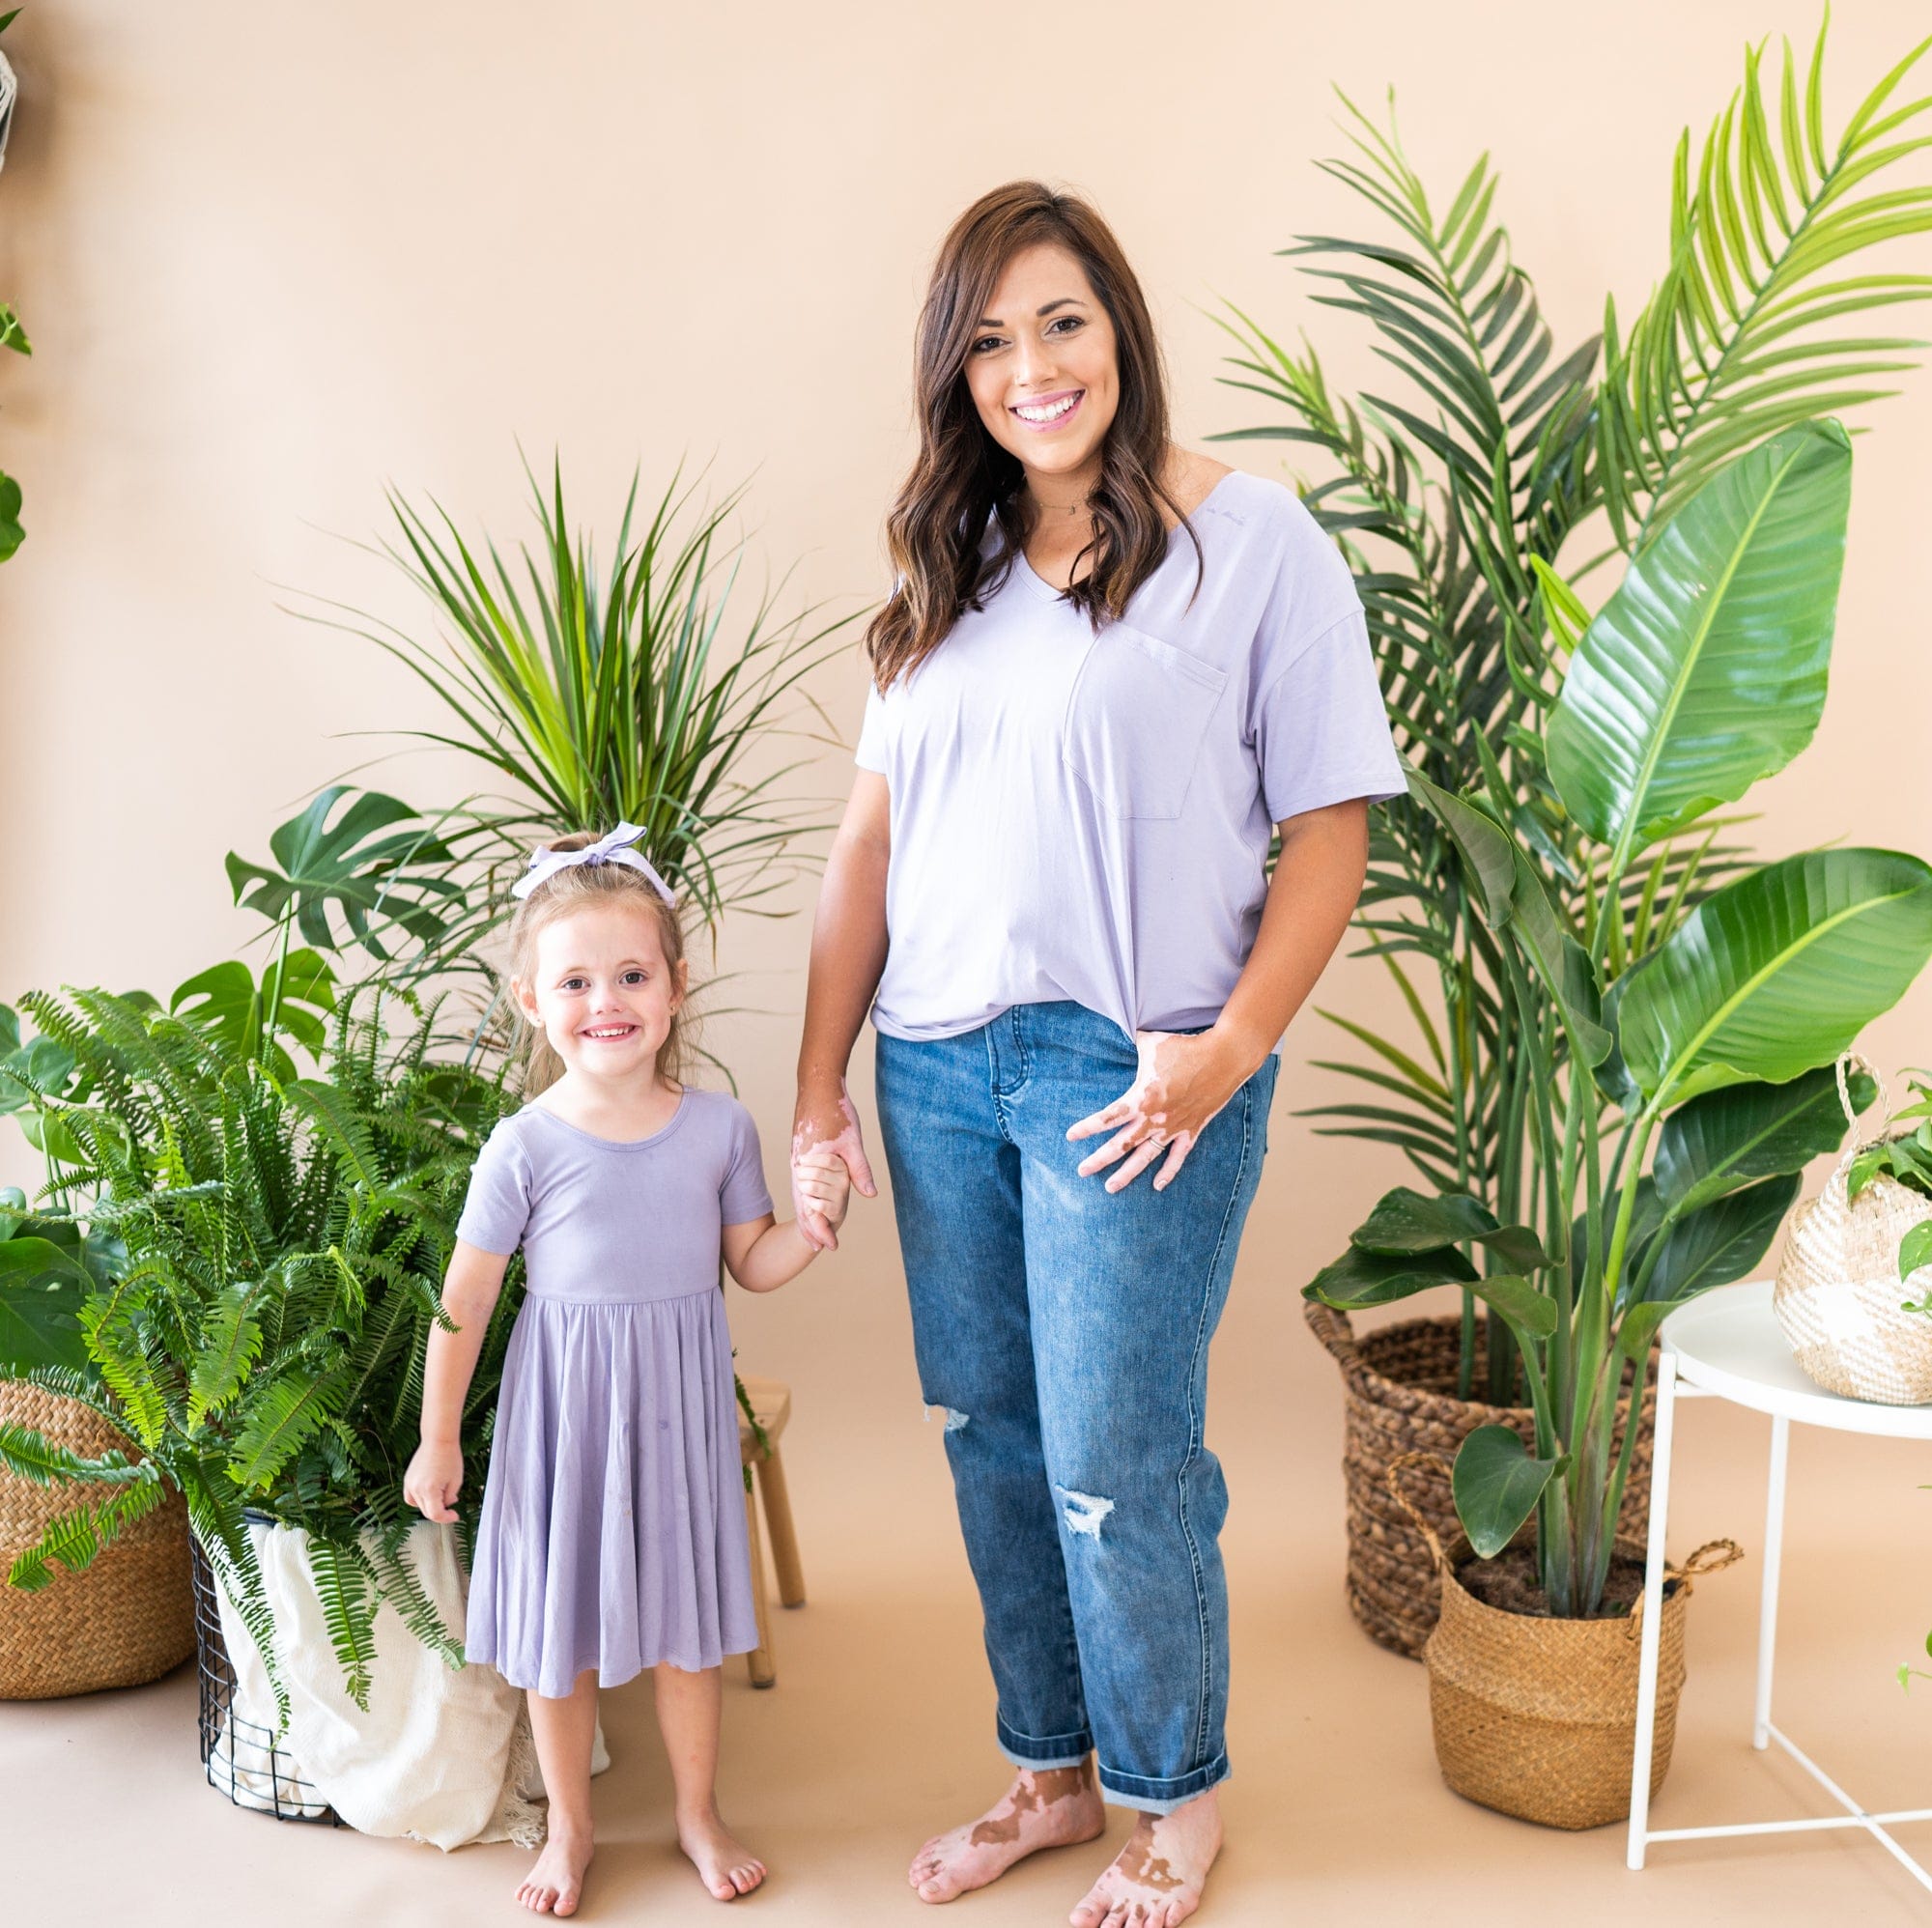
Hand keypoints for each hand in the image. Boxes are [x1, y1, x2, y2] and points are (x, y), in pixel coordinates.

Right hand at [402, 1439, 462, 1523]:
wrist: (438, 1440)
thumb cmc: (450, 1456)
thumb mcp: (456, 1480)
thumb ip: (450, 1497)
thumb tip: (446, 1505)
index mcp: (429, 1490)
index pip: (435, 1515)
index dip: (447, 1518)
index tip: (455, 1515)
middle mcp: (416, 1488)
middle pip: (427, 1512)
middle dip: (440, 1512)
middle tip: (451, 1506)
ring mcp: (410, 1484)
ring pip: (418, 1506)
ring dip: (430, 1506)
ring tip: (442, 1494)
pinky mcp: (407, 1479)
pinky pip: (411, 1498)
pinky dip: (419, 1500)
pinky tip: (430, 1494)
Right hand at [791, 1075, 877, 1251]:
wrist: (817, 1085)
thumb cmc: (835, 1111)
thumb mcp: (852, 1141)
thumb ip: (859, 1169)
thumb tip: (870, 1196)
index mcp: (808, 1166)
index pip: (811, 1207)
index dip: (820, 1229)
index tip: (829, 1247)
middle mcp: (799, 1166)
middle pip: (802, 1205)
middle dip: (811, 1228)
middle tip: (818, 1250)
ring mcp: (798, 1159)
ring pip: (800, 1194)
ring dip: (807, 1215)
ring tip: (814, 1235)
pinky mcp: (800, 1153)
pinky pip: (801, 1182)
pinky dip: (806, 1198)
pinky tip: (811, 1202)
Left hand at [1065, 1028, 1251, 1193]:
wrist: (1224, 1058)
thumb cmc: (1185, 1048)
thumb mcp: (1151, 1042)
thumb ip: (1132, 1044)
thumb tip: (1119, 1032)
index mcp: (1142, 1098)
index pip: (1108, 1117)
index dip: (1088, 1128)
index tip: (1071, 1136)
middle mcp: (1155, 1118)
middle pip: (1121, 1145)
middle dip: (1099, 1159)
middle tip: (1082, 1171)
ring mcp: (1174, 1128)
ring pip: (1145, 1157)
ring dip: (1127, 1174)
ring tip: (1110, 1188)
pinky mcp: (1192, 1130)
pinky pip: (1178, 1157)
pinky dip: (1168, 1172)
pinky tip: (1157, 1186)